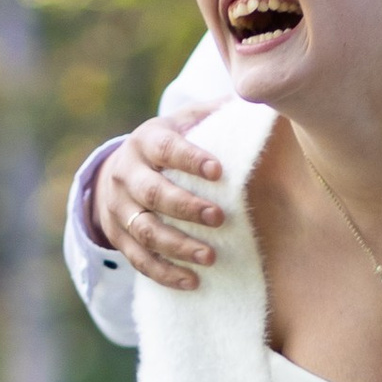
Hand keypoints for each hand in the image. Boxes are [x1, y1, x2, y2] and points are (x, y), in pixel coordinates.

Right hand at [96, 110, 227, 290]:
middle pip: (152, 193)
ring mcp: (118, 207)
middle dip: (185, 207)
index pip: (166, 148)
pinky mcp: (118, 235)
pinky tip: (191, 281)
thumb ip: (217, 113)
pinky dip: (164, 272)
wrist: (120, 169)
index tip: (219, 172)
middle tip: (219, 218)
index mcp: (146, 141)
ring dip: (177, 246)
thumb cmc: (170, 144)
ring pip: (145, 230)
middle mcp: (126, 172)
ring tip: (211, 256)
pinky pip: (138, 259)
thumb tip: (263, 99)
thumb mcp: (186, 122)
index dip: (190, 159)